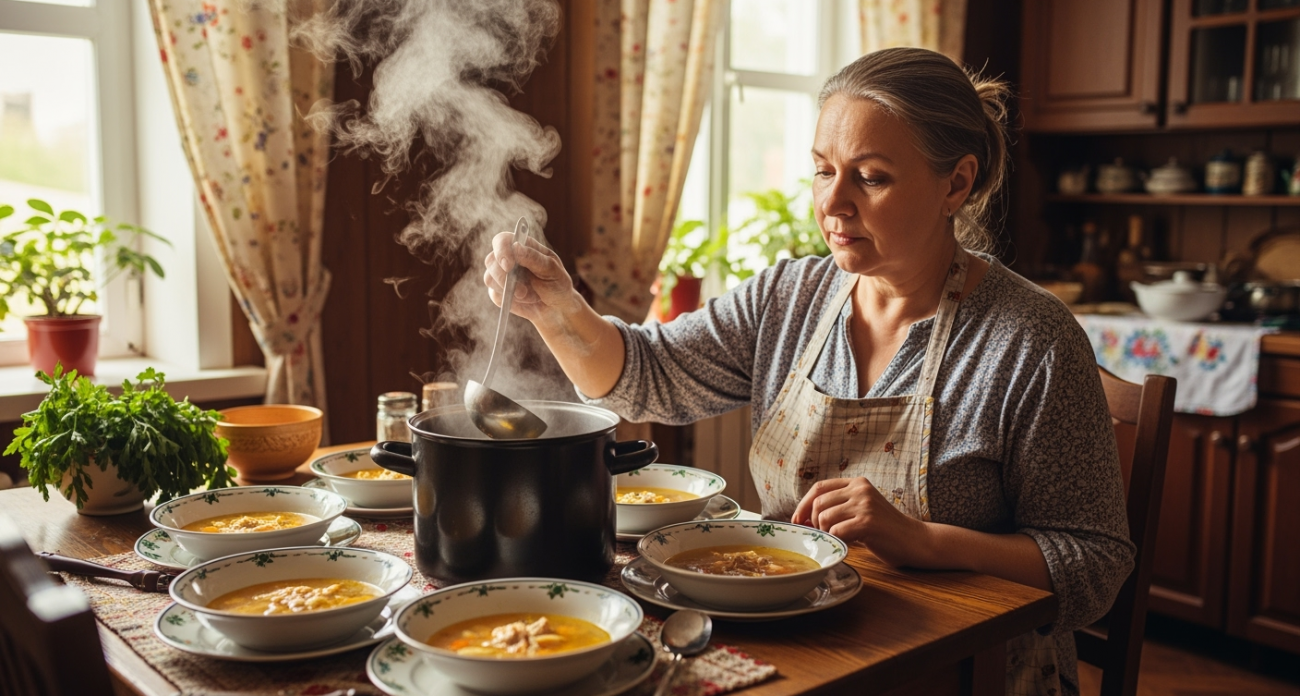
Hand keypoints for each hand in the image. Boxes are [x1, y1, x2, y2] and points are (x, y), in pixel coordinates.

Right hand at [482, 231, 580, 323]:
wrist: (556, 307)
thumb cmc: (557, 284)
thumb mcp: (552, 270)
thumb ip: (534, 258)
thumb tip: (516, 246)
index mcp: (522, 246)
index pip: (502, 240)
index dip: (501, 250)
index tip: (509, 265)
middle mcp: (508, 258)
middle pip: (491, 260)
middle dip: (503, 277)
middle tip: (522, 290)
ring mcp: (501, 275)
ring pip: (489, 278)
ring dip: (508, 290)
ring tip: (528, 295)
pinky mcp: (498, 292)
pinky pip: (494, 295)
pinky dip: (509, 299)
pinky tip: (524, 300)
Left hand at [791, 477, 931, 567]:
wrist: (915, 540)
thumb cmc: (884, 530)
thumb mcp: (860, 510)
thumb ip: (838, 508)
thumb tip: (803, 517)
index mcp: (857, 483)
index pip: (819, 487)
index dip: (803, 504)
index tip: (798, 520)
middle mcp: (860, 489)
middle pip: (819, 503)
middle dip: (814, 523)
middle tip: (823, 535)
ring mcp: (865, 504)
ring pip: (825, 518)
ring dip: (826, 533)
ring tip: (840, 539)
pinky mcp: (868, 521)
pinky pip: (837, 531)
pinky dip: (837, 541)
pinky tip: (848, 544)